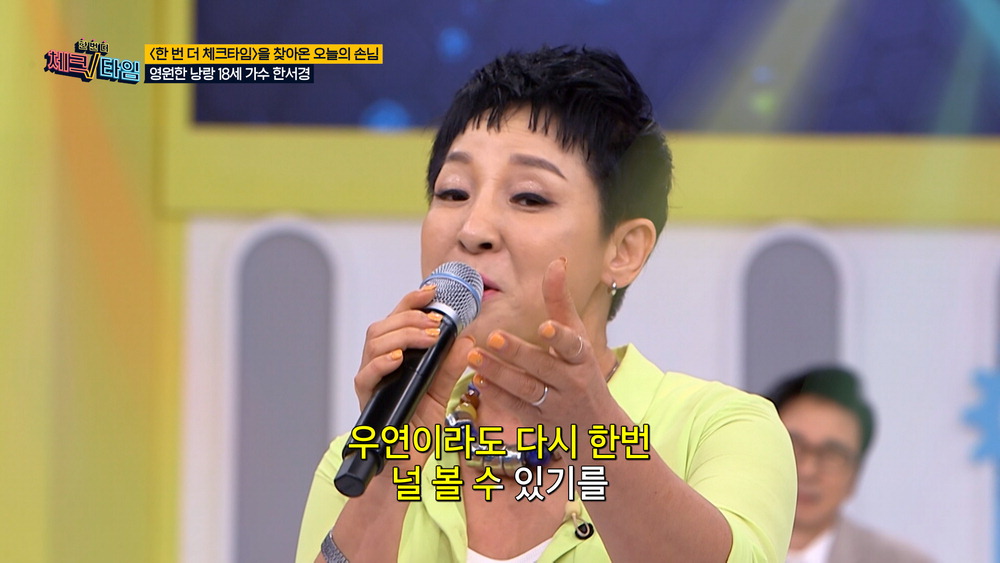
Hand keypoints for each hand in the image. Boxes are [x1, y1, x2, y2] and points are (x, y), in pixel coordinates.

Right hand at [354, 285, 474, 428]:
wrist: (408, 460)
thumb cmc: (420, 424)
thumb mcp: (444, 392)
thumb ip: (453, 367)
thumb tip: (467, 339)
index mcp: (397, 355)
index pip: (398, 319)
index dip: (412, 301)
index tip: (432, 291)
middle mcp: (379, 363)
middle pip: (383, 326)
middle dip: (410, 317)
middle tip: (436, 323)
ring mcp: (371, 380)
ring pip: (373, 343)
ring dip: (402, 334)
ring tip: (426, 337)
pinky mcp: (366, 399)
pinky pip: (365, 375)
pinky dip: (381, 362)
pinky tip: (398, 357)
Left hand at [466, 258, 615, 427]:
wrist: (598, 427)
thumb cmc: (583, 372)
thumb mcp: (579, 336)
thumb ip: (561, 302)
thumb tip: (557, 262)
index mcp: (582, 358)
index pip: (574, 346)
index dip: (561, 336)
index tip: (545, 327)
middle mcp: (571, 382)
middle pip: (543, 367)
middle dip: (518, 353)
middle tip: (493, 337)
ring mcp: (556, 405)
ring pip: (526, 390)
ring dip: (499, 374)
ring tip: (475, 358)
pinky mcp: (540, 424)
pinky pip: (517, 410)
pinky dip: (497, 396)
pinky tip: (479, 381)